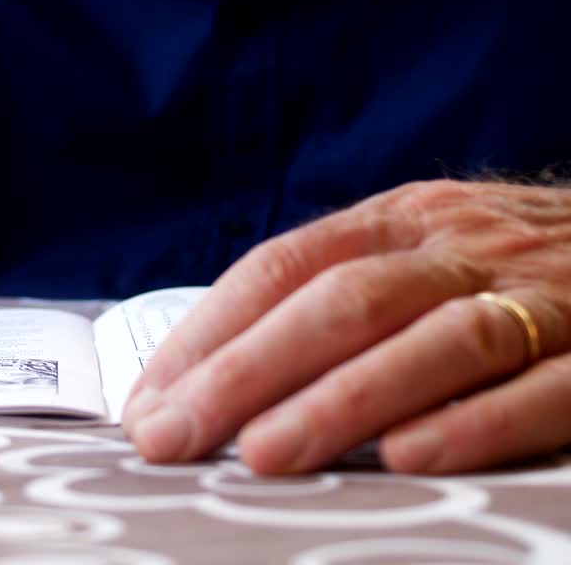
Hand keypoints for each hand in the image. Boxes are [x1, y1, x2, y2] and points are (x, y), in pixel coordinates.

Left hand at [123, 179, 570, 474]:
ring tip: (262, 455)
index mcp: (400, 221)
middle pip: (339, 302)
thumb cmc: (514, 271)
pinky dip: (475, 423)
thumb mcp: (425, 256)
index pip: (281, 268)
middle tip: (173, 437)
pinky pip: (542, 386)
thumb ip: (339, 300)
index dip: (207, 335)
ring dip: (341, 400)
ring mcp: (541, 294)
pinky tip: (409, 459)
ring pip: (431, 340)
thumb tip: (210, 379)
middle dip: (244, 373)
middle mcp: (462, 247)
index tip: (147, 403)